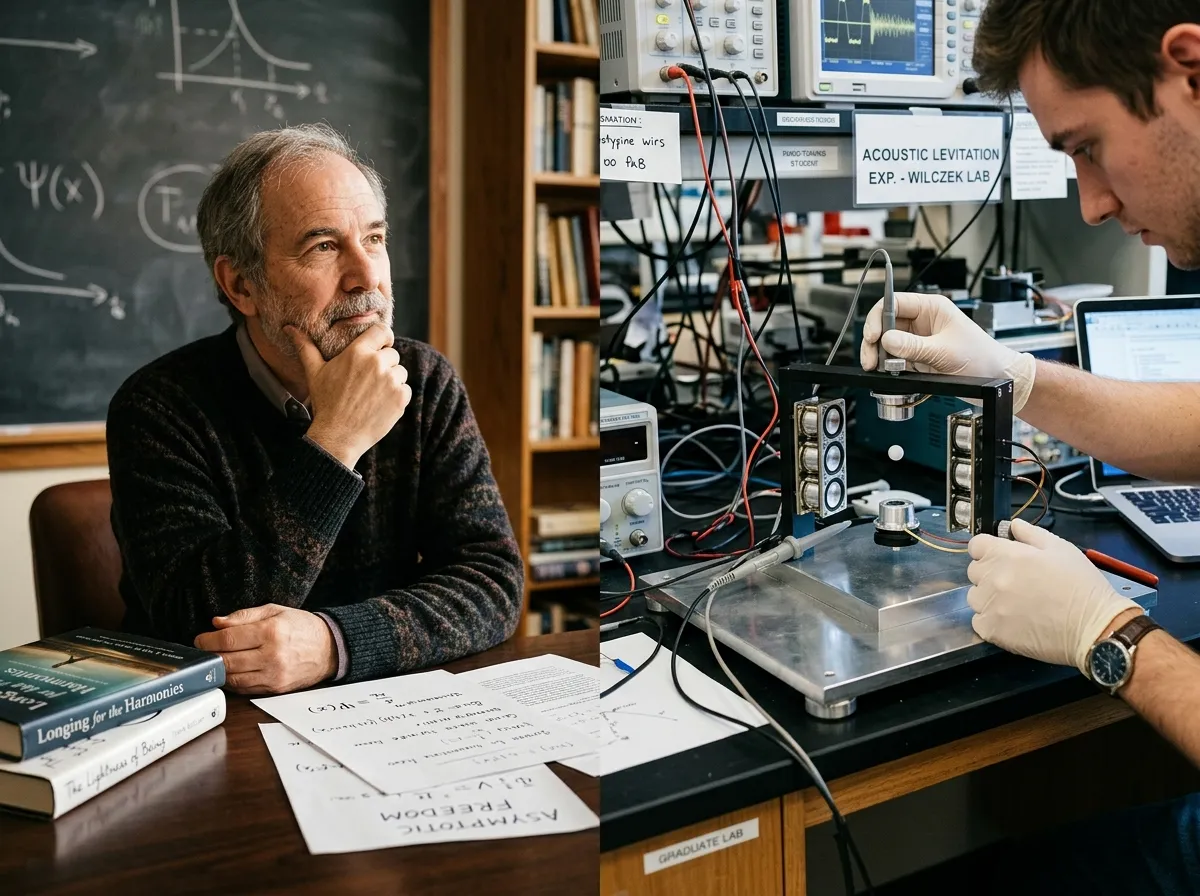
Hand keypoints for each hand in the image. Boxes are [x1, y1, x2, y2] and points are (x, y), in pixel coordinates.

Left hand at [193, 604, 337, 694]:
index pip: (228, 638)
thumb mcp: (275, 610)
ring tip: (215, 662)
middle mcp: (272, 655)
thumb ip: (244, 616)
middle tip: (203, 651)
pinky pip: (245, 689)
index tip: (200, 639)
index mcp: (271, 631)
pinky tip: (230, 672)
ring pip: (233, 678)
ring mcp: (274, 674)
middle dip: (209, 656)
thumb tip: (217, 623)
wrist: (329, 648)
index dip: (208, 640)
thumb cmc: (302, 626)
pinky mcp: (276, 688)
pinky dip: (233, 682)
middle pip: (227, 660)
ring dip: (219, 671)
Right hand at [287, 324, 411, 467]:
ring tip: (372, 393)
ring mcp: (391, 381)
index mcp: (358, 352)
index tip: (379, 346)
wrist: (338, 436)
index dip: (383, 338)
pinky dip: (397, 396)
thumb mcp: (314, 372)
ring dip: (391, 380)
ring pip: (400, 372)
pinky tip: (380, 404)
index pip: (382, 331)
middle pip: (392, 354)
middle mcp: (377, 364)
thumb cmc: (325, 402)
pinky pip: (406, 389)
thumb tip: (289, 328)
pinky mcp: (400, 398)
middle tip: (368, 380)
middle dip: (384, 364)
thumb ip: (306, 347)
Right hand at [860, 292, 1037, 412]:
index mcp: (931, 308)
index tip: (873, 336)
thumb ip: (913, 346)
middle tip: (871, 358)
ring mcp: (918, 339)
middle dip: (874, 340)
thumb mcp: (945, 351)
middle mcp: (922, 321)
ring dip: (878, 355)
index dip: (878, 318)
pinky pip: (894, 358)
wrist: (996, 377)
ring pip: (886, 342)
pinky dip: (886, 366)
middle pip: (885, 324)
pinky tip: (887, 372)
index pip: (894, 303)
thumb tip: (887, 340)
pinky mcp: (917, 356)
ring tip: (877, 367)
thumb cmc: (982, 356)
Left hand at [966, 519, 1140, 673]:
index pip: (976, 545)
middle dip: (989, 573)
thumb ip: (1031, 534)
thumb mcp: (1061, 548)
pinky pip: (978, 622)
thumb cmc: (1081, 585)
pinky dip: (990, 621)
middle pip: (974, 571)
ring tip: (1015, 604)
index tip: (1000, 558)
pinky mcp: (992, 631)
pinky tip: (1012, 621)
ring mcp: (990, 606)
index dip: (988, 550)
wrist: (1093, 625)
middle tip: (1015, 582)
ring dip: (988, 598)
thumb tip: (1013, 526)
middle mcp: (993, 579)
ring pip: (975, 597)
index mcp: (1006, 555)